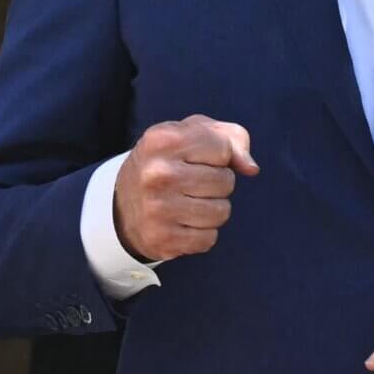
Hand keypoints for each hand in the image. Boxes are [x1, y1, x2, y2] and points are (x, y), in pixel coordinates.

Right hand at [111, 113, 257, 261]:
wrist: (122, 206)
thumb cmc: (167, 162)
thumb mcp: (191, 134)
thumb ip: (230, 137)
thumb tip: (251, 168)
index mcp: (162, 139)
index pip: (222, 148)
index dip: (220, 155)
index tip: (199, 158)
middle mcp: (158, 173)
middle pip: (225, 181)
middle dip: (218, 183)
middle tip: (194, 183)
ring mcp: (158, 208)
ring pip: (221, 212)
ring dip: (213, 209)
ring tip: (190, 203)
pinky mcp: (162, 239)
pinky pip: (209, 239)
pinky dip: (203, 233)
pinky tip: (183, 223)